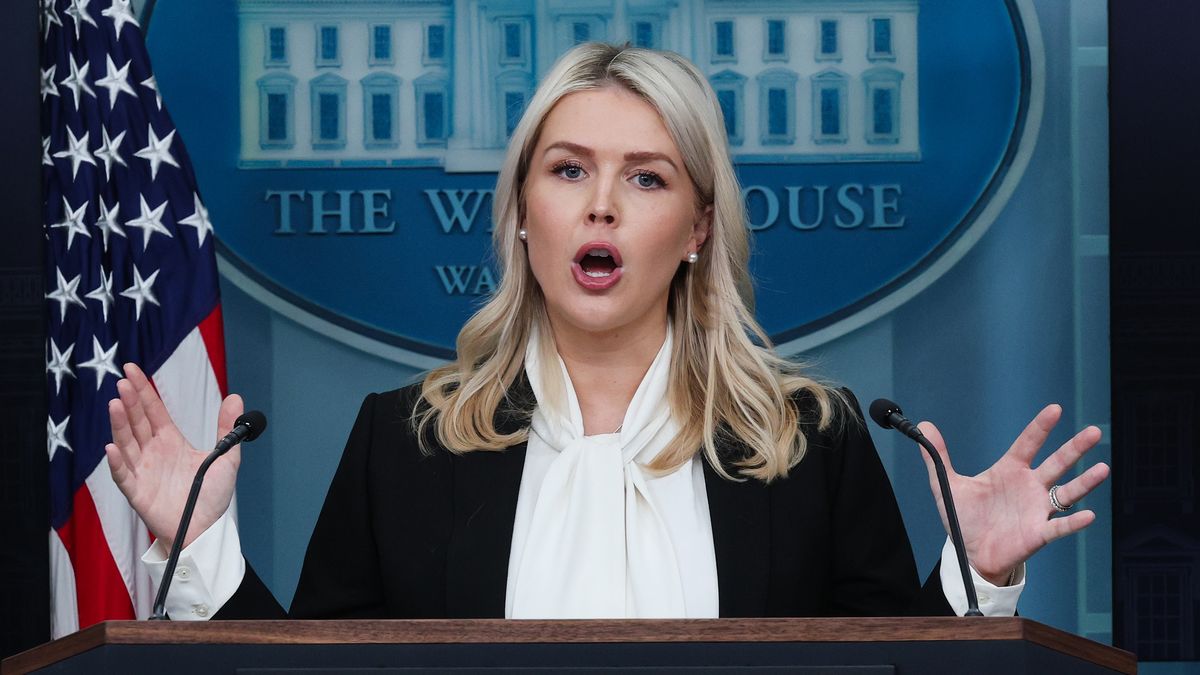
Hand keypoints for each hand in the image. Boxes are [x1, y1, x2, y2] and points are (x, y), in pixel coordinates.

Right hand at [105, 363, 243, 549]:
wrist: (205, 529)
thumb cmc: (211, 496)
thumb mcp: (226, 457)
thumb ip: (227, 428)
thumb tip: (236, 398)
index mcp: (171, 441)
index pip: (153, 411)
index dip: (144, 391)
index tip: (132, 370)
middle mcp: (153, 452)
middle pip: (138, 422)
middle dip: (130, 401)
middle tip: (123, 381)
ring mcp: (143, 471)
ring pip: (127, 443)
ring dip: (120, 425)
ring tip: (116, 404)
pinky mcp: (138, 492)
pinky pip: (124, 476)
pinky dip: (117, 462)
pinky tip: (113, 447)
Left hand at [917, 404, 1109, 585]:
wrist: (969, 553)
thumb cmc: (964, 518)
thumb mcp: (947, 486)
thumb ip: (937, 457)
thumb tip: (924, 426)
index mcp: (1009, 471)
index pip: (1028, 444)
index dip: (1040, 427)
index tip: (1055, 409)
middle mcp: (1029, 487)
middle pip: (1057, 463)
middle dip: (1075, 448)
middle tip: (1093, 431)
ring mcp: (1037, 509)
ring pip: (1066, 492)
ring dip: (1085, 482)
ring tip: (1102, 468)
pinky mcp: (1038, 533)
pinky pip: (1060, 527)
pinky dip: (1073, 522)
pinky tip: (1088, 515)